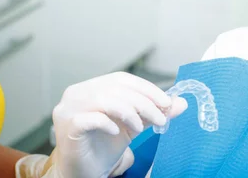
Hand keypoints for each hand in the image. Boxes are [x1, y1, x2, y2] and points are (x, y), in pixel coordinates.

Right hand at [50, 72, 187, 177]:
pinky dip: (108, 123)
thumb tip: (180, 102)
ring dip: (129, 112)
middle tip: (161, 117)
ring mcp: (68, 110)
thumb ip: (153, 112)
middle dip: (143, 102)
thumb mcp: (133, 125)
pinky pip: (90, 118)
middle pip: (114, 88)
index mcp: (90, 87)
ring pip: (104, 99)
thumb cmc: (103, 147)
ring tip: (141, 128)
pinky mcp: (67, 127)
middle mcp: (76, 94)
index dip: (146, 88)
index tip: (166, 102)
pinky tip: (117, 132)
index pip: (121, 79)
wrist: (84, 173)